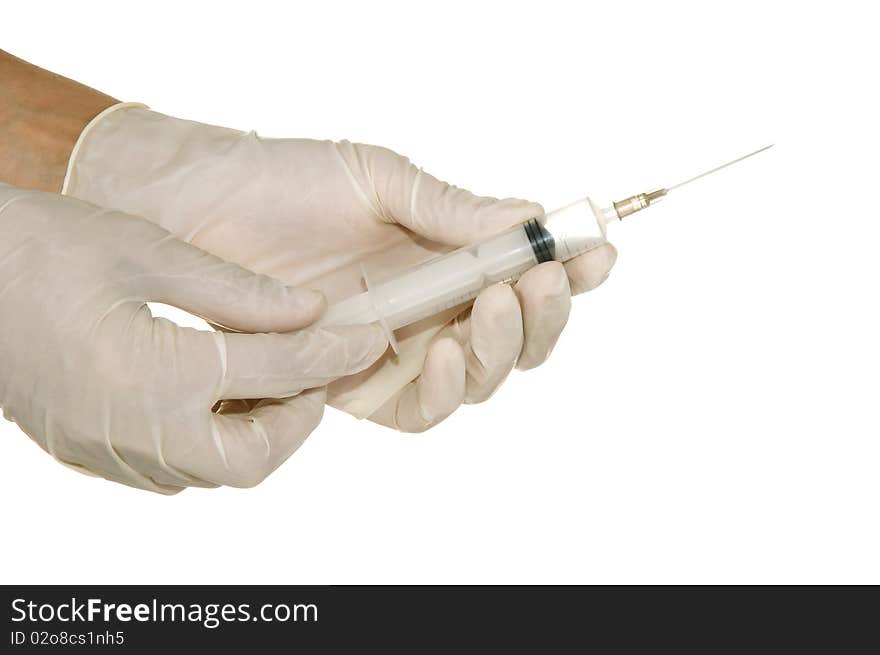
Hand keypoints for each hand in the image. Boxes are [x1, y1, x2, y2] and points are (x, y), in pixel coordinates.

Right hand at [0, 184, 386, 491]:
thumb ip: (240, 292)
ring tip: (269, 375)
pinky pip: (174, 466)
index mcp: (151, 372)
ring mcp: (106, 451)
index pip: (276, 372)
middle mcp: (132, 430)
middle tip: (312, 370)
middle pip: (252, 459)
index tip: (366, 336)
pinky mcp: (89, 452)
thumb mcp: (148, 250)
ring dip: (256, 431)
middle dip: (297, 419)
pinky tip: (216, 391)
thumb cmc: (37, 248)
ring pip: (214, 470)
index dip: (332, 352)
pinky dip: (211, 437)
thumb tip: (311, 312)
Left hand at [64, 106, 615, 430]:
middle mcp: (433, 308)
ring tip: (487, 309)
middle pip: (516, 339)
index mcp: (448, 255)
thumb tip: (532, 217)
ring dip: (498, 354)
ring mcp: (398, 350)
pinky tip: (439, 353)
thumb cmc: (287, 184)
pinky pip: (419, 410)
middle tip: (533, 283)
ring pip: (479, 381)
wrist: (200, 211)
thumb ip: (452, 210)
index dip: (571, 271)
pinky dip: (444, 391)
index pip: (526, 274)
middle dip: (541, 317)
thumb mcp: (379, 180)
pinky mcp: (358, 385)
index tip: (597, 254)